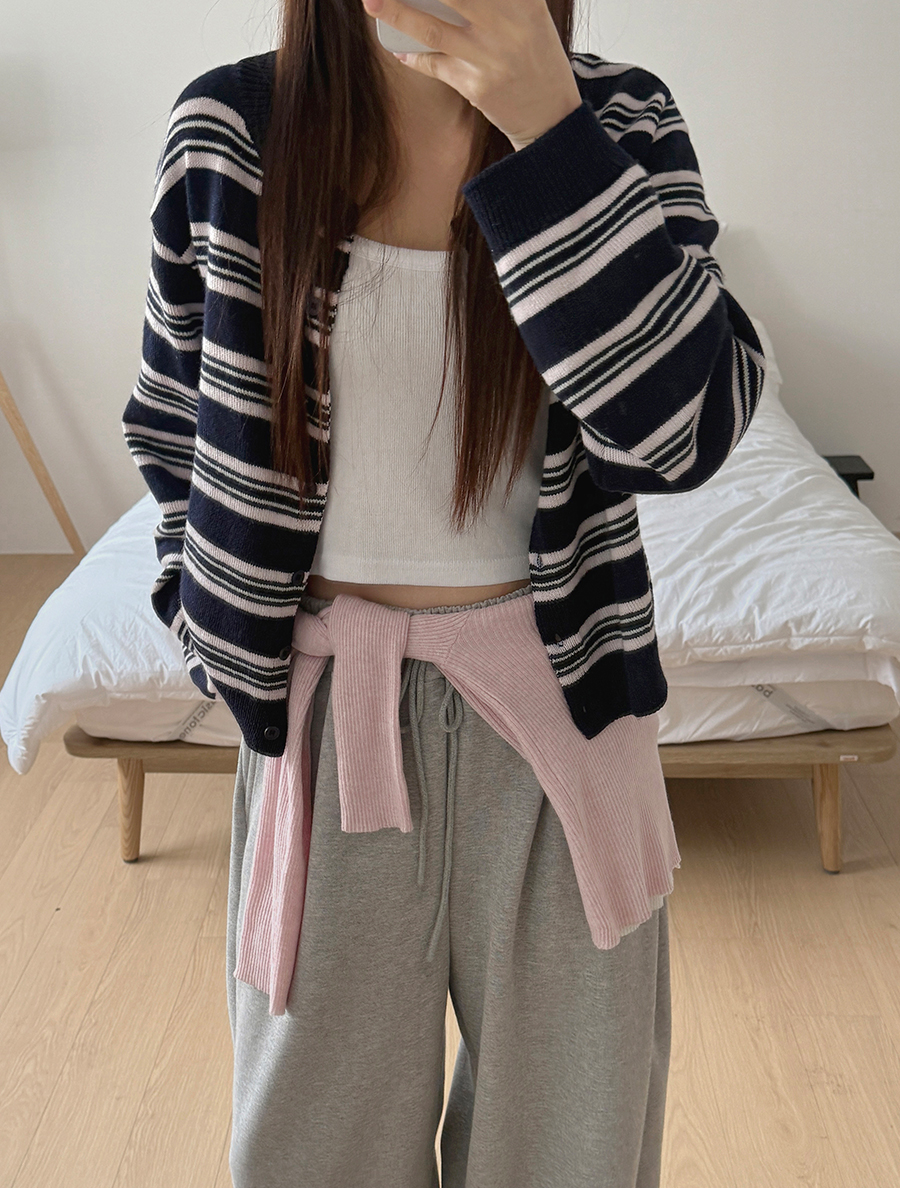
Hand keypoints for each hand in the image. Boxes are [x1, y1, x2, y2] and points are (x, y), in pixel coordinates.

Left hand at [360, 0, 582, 149]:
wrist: (551, 116)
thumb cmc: (536, 57)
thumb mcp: (529, 16)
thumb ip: (501, 0)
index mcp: (524, 1)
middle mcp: (508, 24)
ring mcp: (490, 57)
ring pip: (433, 30)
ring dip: (397, 14)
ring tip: (371, 2)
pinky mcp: (476, 86)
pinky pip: (435, 66)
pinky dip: (414, 56)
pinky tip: (398, 49)